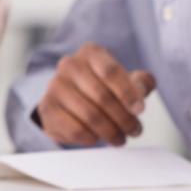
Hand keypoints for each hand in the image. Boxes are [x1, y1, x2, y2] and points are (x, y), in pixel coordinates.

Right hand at [36, 43, 155, 146]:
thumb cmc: (102, 87)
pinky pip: (74, 129)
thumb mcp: (124, 80)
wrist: (69, 100)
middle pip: (102, 96)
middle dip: (123, 117)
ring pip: (89, 115)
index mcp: (91, 52)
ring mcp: (56, 86)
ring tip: (120, 138)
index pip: (110, 71)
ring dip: (110, 131)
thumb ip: (140, 82)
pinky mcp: (48, 108)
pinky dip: (91, 137)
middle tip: (134, 130)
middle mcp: (70, 65)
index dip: (128, 93)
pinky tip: (98, 138)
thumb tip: (142, 88)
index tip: (140, 110)